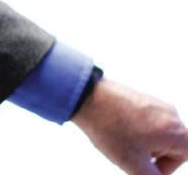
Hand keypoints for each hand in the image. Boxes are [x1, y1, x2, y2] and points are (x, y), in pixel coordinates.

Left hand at [73, 78, 187, 174]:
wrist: (85, 96)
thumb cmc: (110, 128)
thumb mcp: (134, 164)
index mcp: (176, 130)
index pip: (185, 156)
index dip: (166, 167)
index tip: (146, 167)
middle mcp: (170, 113)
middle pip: (172, 145)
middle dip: (152, 154)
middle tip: (131, 154)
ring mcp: (155, 103)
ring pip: (157, 133)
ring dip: (142, 143)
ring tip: (120, 140)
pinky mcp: (140, 97)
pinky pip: (145, 120)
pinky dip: (134, 130)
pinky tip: (116, 129)